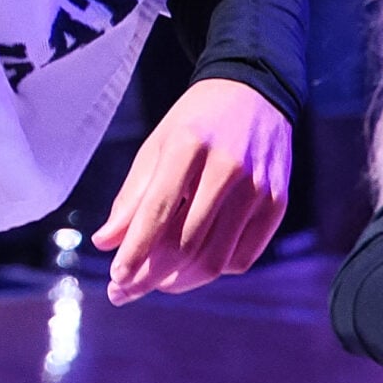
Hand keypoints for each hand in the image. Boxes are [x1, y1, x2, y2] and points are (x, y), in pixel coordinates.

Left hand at [92, 78, 289, 305]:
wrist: (254, 93)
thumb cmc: (195, 122)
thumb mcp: (156, 146)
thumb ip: (132, 196)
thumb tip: (104, 242)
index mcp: (188, 145)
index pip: (158, 212)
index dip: (135, 251)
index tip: (114, 278)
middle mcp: (227, 167)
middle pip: (187, 243)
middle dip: (151, 275)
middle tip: (126, 290)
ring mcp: (258, 188)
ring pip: (216, 259)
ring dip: (181, 282)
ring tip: (155, 284)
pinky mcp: (278, 204)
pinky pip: (243, 257)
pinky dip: (214, 271)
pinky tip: (192, 268)